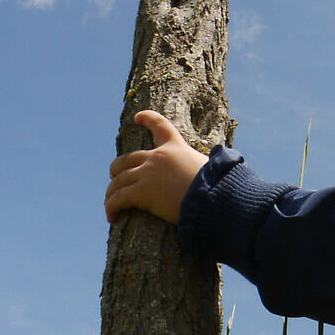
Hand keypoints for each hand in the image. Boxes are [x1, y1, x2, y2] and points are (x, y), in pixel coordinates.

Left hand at [104, 111, 208, 226]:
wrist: (211, 199)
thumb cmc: (218, 187)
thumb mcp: (213, 167)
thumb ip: (211, 162)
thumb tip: (224, 160)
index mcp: (175, 146)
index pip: (159, 124)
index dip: (147, 118)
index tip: (137, 117)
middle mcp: (156, 157)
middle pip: (126, 159)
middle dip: (117, 169)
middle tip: (115, 178)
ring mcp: (146, 173)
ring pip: (118, 181)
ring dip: (111, 193)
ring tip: (111, 205)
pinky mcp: (140, 192)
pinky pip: (117, 199)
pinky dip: (111, 207)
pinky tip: (112, 217)